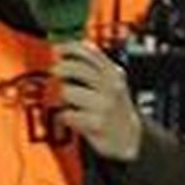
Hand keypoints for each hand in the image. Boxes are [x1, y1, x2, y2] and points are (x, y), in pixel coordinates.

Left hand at [53, 40, 143, 161]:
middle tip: (55, 72)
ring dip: (64, 97)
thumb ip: (93, 63)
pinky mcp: (97, 123)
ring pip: (68, 91)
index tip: (56, 50)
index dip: (69, 48)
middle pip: (76, 69)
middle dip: (60, 70)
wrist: (130, 137)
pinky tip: (71, 117)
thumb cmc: (113, 105)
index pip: (90, 52)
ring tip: (70, 102)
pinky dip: (65, 116)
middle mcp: (111, 87)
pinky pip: (67, 114)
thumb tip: (65, 47)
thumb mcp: (110, 81)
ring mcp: (105, 105)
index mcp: (114, 73)